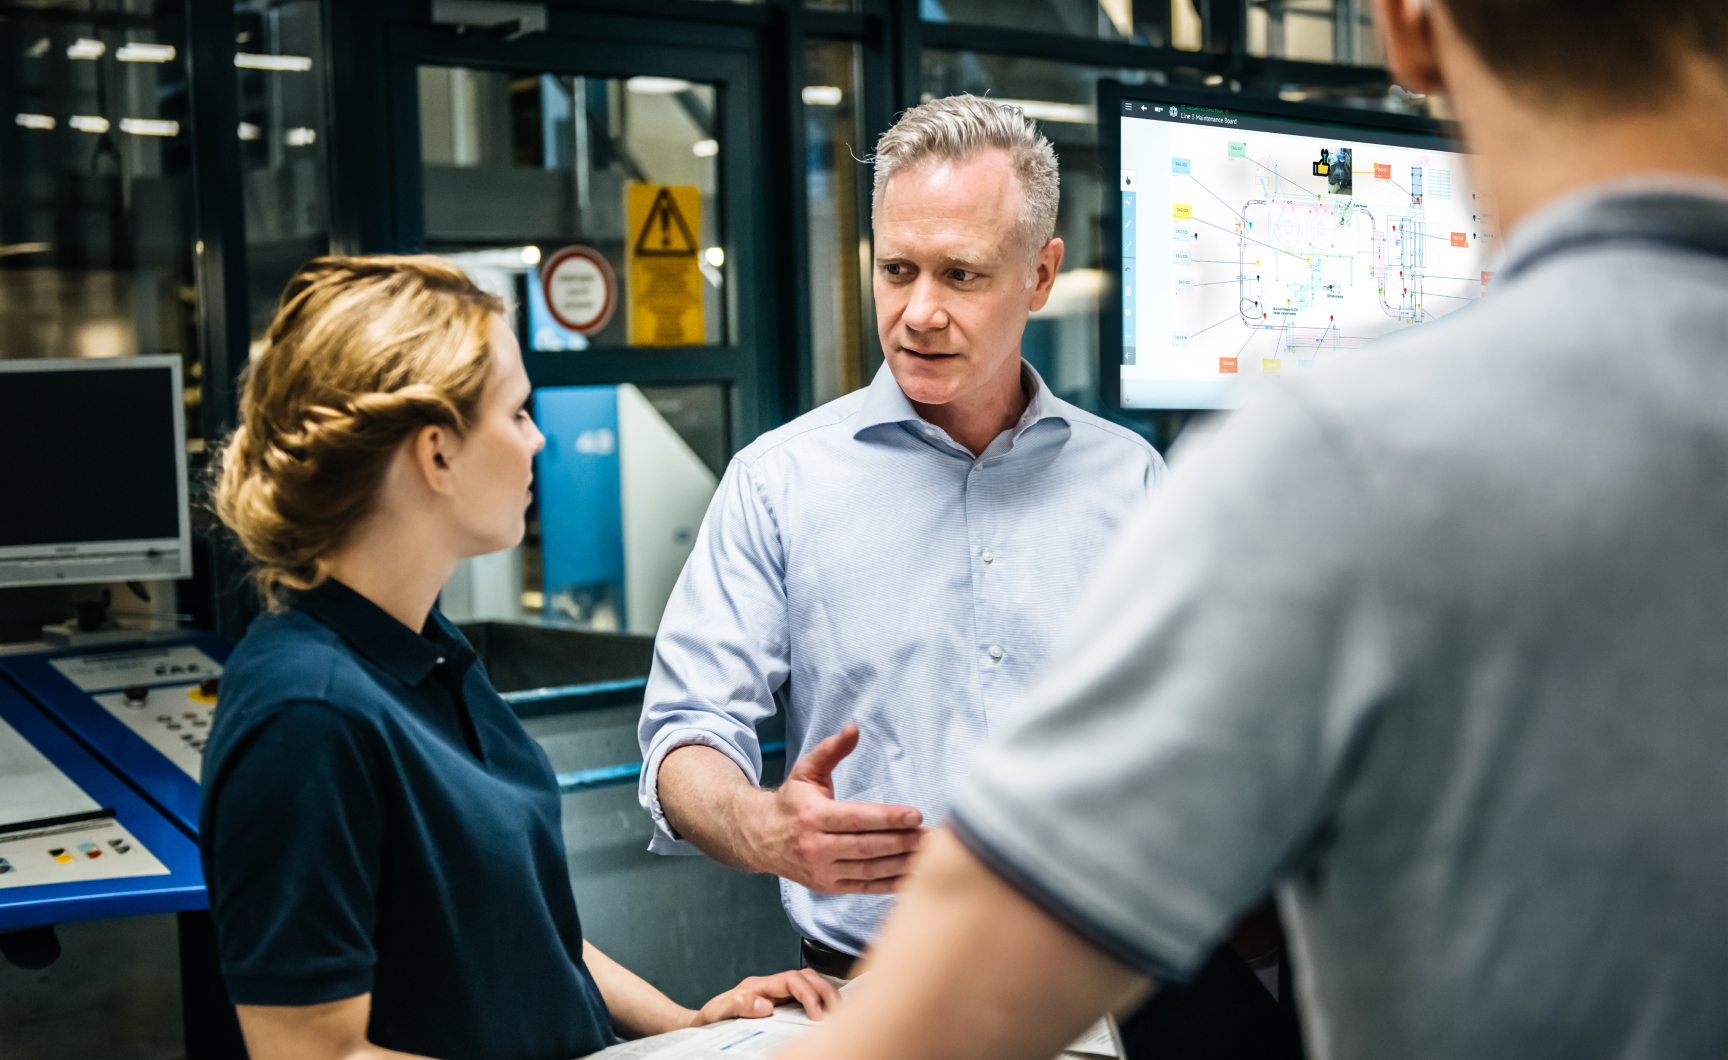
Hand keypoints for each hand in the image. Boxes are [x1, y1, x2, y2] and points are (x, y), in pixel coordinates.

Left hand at [688, 969, 842, 1026]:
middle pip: (807, 977)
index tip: (816, 1012)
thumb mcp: (719, 1011)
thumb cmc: (710, 1017)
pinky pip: (804, 997)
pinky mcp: (779, 1005)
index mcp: (759, 986)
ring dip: (825, 993)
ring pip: (809, 983)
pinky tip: (825, 1014)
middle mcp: (770, 987)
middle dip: (825, 989)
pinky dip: (819, 1002)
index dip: (809, 993)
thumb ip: (740, 1004)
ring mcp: (776, 995)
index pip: (792, 980)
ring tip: (837, 1011)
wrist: (702, 1024)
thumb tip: (765, 1005)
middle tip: (837, 1010)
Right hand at [740, 724, 924, 893]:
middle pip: (867, 847)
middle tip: (934, 836)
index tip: (916, 816)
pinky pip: (866, 887)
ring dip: (903, 863)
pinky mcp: (829, 887)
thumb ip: (830, 750)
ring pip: (870, 869)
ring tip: (931, 855)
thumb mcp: (805, 772)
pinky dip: (892, 884)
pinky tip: (914, 876)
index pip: (857, 818)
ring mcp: (822, 871)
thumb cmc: (791, 802)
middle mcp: (816, 847)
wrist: (759, 839)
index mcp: (813, 817)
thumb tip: (853, 729)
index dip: (888, 818)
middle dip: (903, 842)